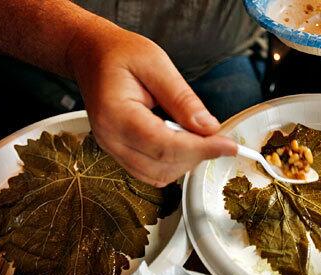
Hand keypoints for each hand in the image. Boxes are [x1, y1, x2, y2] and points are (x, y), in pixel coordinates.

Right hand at [67, 18, 236, 186]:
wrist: (92, 55)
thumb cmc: (120, 54)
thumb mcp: (156, 64)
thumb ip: (182, 98)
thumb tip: (208, 128)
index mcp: (116, 114)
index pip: (164, 145)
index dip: (201, 149)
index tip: (228, 145)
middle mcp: (110, 139)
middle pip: (162, 166)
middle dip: (196, 155)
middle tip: (218, 137)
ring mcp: (112, 149)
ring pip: (157, 175)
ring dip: (185, 162)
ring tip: (199, 137)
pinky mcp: (119, 152)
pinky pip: (150, 172)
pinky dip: (173, 164)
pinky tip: (183, 143)